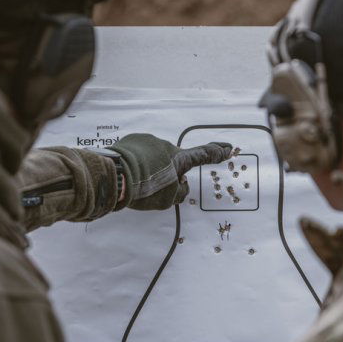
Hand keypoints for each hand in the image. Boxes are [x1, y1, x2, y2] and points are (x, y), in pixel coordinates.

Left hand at [107, 133, 232, 210]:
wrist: (114, 177)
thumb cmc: (144, 189)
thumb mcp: (167, 199)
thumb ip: (179, 191)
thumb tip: (180, 183)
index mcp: (179, 159)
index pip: (202, 155)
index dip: (216, 153)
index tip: (228, 148)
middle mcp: (165, 146)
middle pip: (170, 162)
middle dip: (164, 173)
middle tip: (150, 189)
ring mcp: (147, 142)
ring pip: (152, 158)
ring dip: (147, 170)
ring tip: (134, 185)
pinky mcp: (130, 143)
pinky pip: (137, 155)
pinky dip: (135, 165)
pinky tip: (126, 177)